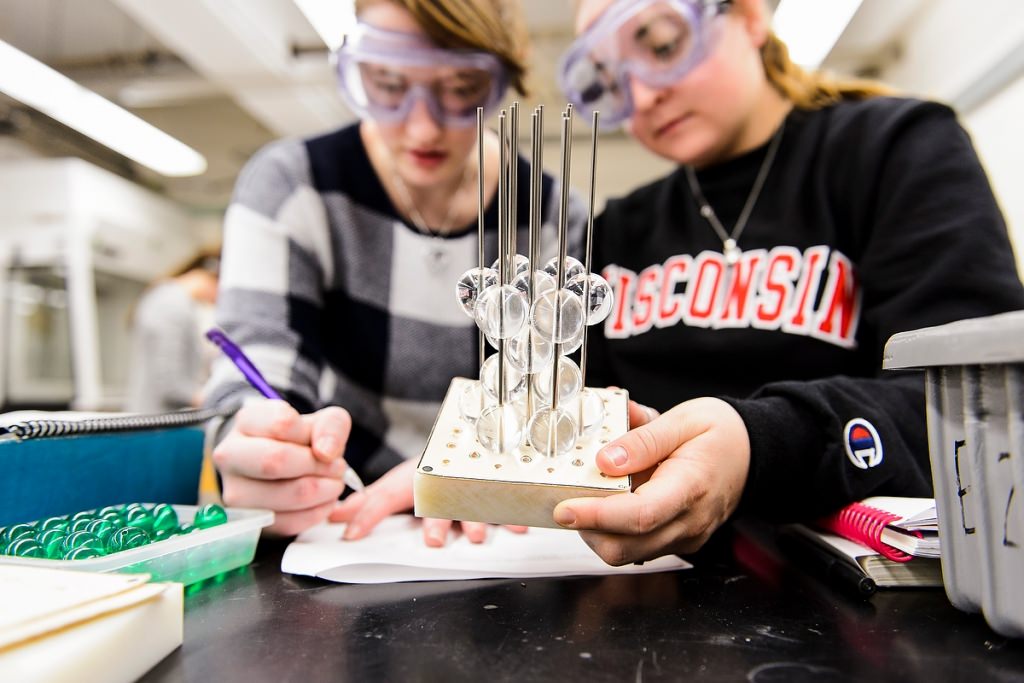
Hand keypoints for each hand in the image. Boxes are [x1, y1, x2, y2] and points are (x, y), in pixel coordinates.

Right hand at [212, 399, 352, 535]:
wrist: (280, 468)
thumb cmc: (299, 441)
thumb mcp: (320, 422)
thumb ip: (331, 426)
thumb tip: (326, 452)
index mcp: (247, 421)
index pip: (282, 424)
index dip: (315, 437)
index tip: (326, 446)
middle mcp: (231, 456)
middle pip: (276, 461)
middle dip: (318, 466)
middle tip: (337, 467)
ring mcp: (235, 492)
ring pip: (289, 495)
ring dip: (325, 490)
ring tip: (332, 483)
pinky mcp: (249, 521)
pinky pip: (292, 522)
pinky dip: (319, 511)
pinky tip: (322, 500)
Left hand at [329, 459, 527, 546]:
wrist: (470, 435)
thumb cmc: (432, 469)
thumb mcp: (398, 483)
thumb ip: (369, 503)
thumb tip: (334, 516)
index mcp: (414, 480)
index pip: (386, 496)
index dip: (368, 514)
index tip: (351, 535)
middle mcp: (442, 484)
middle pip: (438, 501)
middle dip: (436, 521)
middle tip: (433, 539)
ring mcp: (469, 490)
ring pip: (473, 504)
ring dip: (475, 520)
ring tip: (476, 536)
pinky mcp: (493, 495)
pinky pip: (505, 505)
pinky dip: (513, 517)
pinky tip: (516, 529)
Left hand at [552, 397, 749, 564]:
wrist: (752, 452)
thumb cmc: (721, 433)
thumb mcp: (682, 420)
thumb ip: (642, 440)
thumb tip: (605, 461)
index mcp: (691, 488)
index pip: (639, 516)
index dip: (597, 516)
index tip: (565, 509)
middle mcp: (689, 522)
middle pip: (627, 547)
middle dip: (588, 530)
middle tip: (564, 503)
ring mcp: (684, 537)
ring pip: (628, 553)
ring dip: (598, 533)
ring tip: (588, 498)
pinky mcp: (677, 541)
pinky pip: (638, 547)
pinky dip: (614, 531)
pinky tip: (610, 503)